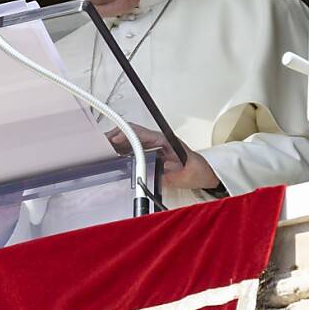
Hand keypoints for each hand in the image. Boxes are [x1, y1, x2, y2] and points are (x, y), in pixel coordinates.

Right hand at [105, 124, 220, 190]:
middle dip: (115, 137)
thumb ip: (166, 174)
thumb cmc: (199, 171)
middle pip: (133, 133)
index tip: (114, 139)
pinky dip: (123, 151)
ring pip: (132, 140)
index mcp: (166, 140)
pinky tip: (114, 157)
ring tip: (103, 151)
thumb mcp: (183, 176)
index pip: (141, 133)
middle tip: (100, 145)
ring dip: (117, 144)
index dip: (126, 134)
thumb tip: (149, 174)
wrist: (208, 174)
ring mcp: (155, 146)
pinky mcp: (153, 153)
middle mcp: (159, 140)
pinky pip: (135, 149)